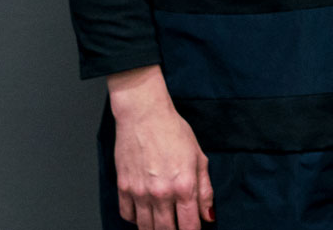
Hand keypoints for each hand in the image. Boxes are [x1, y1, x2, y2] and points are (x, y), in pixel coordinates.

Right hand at [107, 66, 213, 229]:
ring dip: (155, 229)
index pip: (190, 227)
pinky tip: (145, 211)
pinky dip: (136, 219)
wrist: (144, 114)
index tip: (194, 228)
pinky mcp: (123, 187)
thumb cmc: (173, 131)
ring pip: (146, 228)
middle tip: (177, 224)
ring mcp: (140, 192)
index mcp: (184, 186)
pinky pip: (127, 216)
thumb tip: (208, 216)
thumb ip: (205, 190)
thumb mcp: (199, 157)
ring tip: (162, 222)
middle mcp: (161, 193)